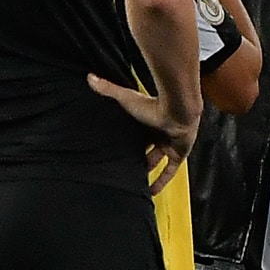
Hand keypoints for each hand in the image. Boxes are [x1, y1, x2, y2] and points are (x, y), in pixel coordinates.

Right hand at [89, 74, 199, 192]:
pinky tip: (151, 192)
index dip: (128, 141)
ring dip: (147, 171)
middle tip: (123, 169)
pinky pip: (170, 172)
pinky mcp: (178, 154)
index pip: (136, 133)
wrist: (178, 110)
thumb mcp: (127, 98)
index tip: (116, 149)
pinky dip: (162, 181)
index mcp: (147, 120)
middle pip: (146, 149)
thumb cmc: (154, 103)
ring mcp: (170, 144)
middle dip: (137, 158)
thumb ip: (109, 89)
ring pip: (157, 161)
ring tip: (134, 183)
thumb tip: (90, 77)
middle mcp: (159, 133)